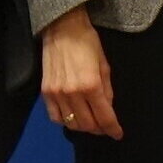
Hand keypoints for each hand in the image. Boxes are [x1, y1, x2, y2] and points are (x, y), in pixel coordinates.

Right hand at [39, 6, 120, 141]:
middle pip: (88, 124)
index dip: (113, 129)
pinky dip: (66, 121)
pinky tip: (73, 116)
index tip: (118, 134)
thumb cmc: (87, 42)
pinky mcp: (45, 92)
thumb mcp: (104, 65)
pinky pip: (55, 117)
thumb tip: (108, 110)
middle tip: (105, 126)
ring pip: (71, 123)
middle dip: (99, 129)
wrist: (62, 28)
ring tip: (91, 122)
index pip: (104, 117)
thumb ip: (107, 91)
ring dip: (83, 126)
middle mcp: (73, 93)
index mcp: (91, 85)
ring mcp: (57, 94)